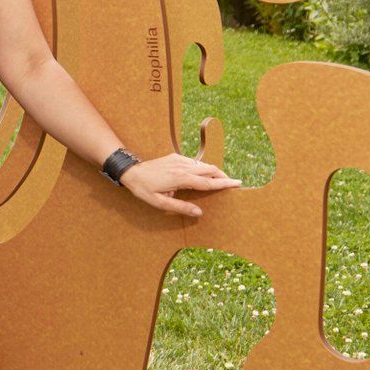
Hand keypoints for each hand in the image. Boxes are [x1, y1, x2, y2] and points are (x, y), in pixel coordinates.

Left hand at [119, 154, 239, 220]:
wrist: (131, 171)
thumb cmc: (144, 189)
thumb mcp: (160, 203)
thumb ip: (180, 208)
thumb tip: (199, 213)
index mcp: (181, 179)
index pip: (208, 182)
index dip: (224, 183)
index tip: (238, 183)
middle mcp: (183, 166)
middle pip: (210, 170)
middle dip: (223, 176)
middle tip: (232, 183)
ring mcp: (179, 160)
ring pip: (203, 164)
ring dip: (213, 171)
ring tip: (219, 180)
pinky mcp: (175, 157)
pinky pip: (194, 162)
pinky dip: (202, 168)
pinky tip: (202, 176)